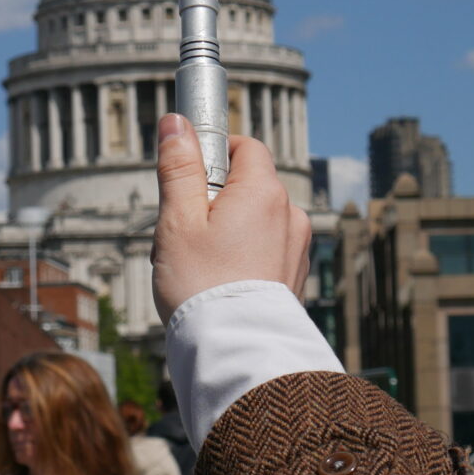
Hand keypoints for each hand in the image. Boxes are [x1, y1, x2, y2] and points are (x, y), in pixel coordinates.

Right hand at [151, 114, 311, 324]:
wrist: (235, 352)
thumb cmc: (202, 286)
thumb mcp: (177, 221)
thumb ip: (179, 167)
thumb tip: (176, 122)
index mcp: (264, 192)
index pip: (245, 147)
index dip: (214, 152)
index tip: (188, 174)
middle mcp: (290, 215)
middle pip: (247, 186)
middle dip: (213, 200)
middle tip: (182, 233)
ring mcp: (298, 247)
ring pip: (255, 221)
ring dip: (227, 231)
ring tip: (196, 267)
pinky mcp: (296, 276)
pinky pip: (266, 250)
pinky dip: (242, 257)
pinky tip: (217, 283)